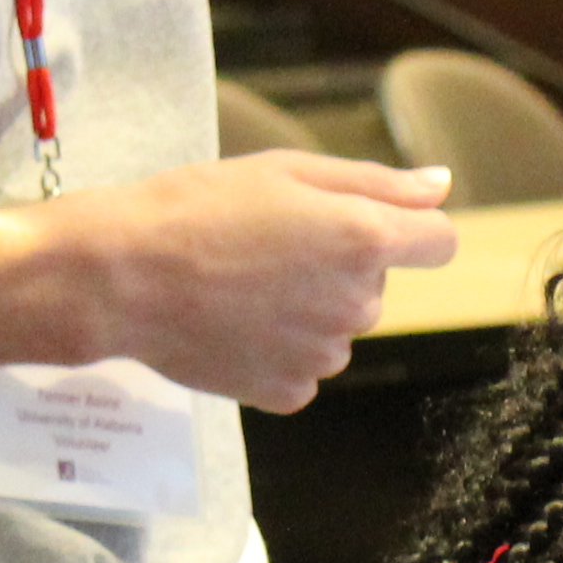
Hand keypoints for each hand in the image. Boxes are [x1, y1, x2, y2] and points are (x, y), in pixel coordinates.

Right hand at [77, 150, 460, 411]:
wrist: (122, 278)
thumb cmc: (198, 208)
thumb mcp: (288, 169)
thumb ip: (378, 183)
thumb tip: (441, 187)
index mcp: (365, 240)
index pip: (438, 242)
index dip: (405, 228)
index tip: (359, 223)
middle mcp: (357, 304)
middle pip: (376, 284)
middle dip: (338, 265)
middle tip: (267, 245)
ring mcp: (323, 356)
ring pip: (338, 328)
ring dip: (307, 309)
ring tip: (240, 285)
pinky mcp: (287, 392)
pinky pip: (303, 368)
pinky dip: (277, 350)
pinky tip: (233, 324)